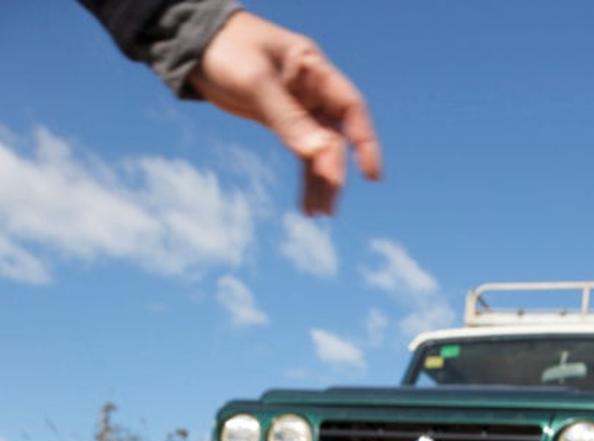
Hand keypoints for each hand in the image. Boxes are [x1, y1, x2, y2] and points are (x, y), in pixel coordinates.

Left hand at [189, 11, 381, 215]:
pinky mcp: (281, 121)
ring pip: (318, 151)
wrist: (193, 44)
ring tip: (318, 214)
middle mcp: (311, 89)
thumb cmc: (226, 47)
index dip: (364, 141)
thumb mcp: (255, 80)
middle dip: (332, 172)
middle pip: (334, 137)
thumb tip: (318, 154)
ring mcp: (298, 106)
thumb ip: (287, 117)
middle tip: (328, 205)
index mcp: (313, 69)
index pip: (350, 107)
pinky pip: (300, 153)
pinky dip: (303, 178)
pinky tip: (305, 205)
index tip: (371, 175)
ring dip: (319, 182)